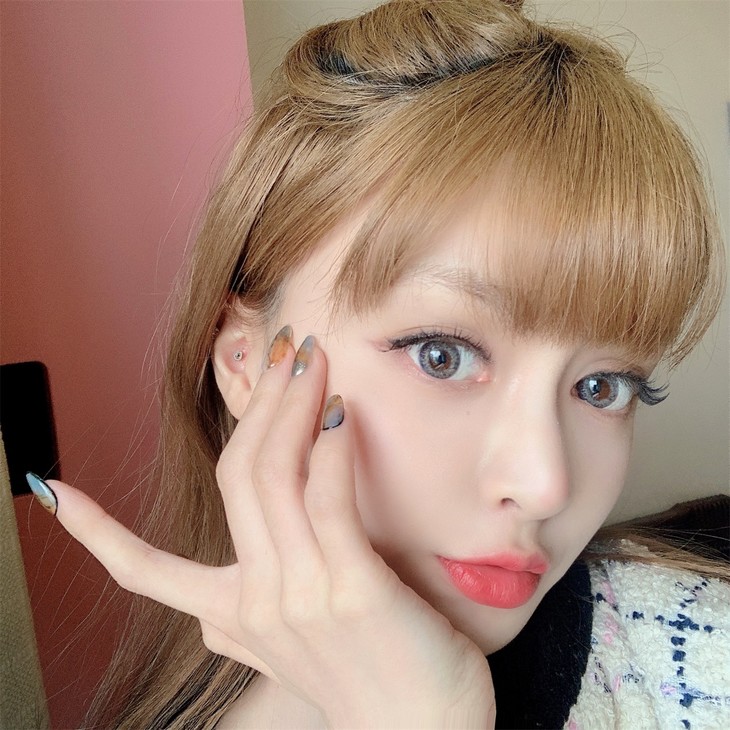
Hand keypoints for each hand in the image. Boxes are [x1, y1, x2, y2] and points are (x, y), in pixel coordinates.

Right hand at [38, 330, 495, 728]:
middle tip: (281, 350)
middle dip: (254, 403)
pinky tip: (341, 413)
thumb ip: (239, 623)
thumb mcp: (284, 651)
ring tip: (311, 359)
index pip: (146, 572)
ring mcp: (300, 595)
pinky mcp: (351, 590)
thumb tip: (202, 615)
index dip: (95, 533)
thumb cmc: (368, 676)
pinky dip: (329, 447)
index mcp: (233, 612)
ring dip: (289, 404)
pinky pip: (327, 500)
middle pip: (234, 475)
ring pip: (273, 474)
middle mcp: (256, 600)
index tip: (51, 490)